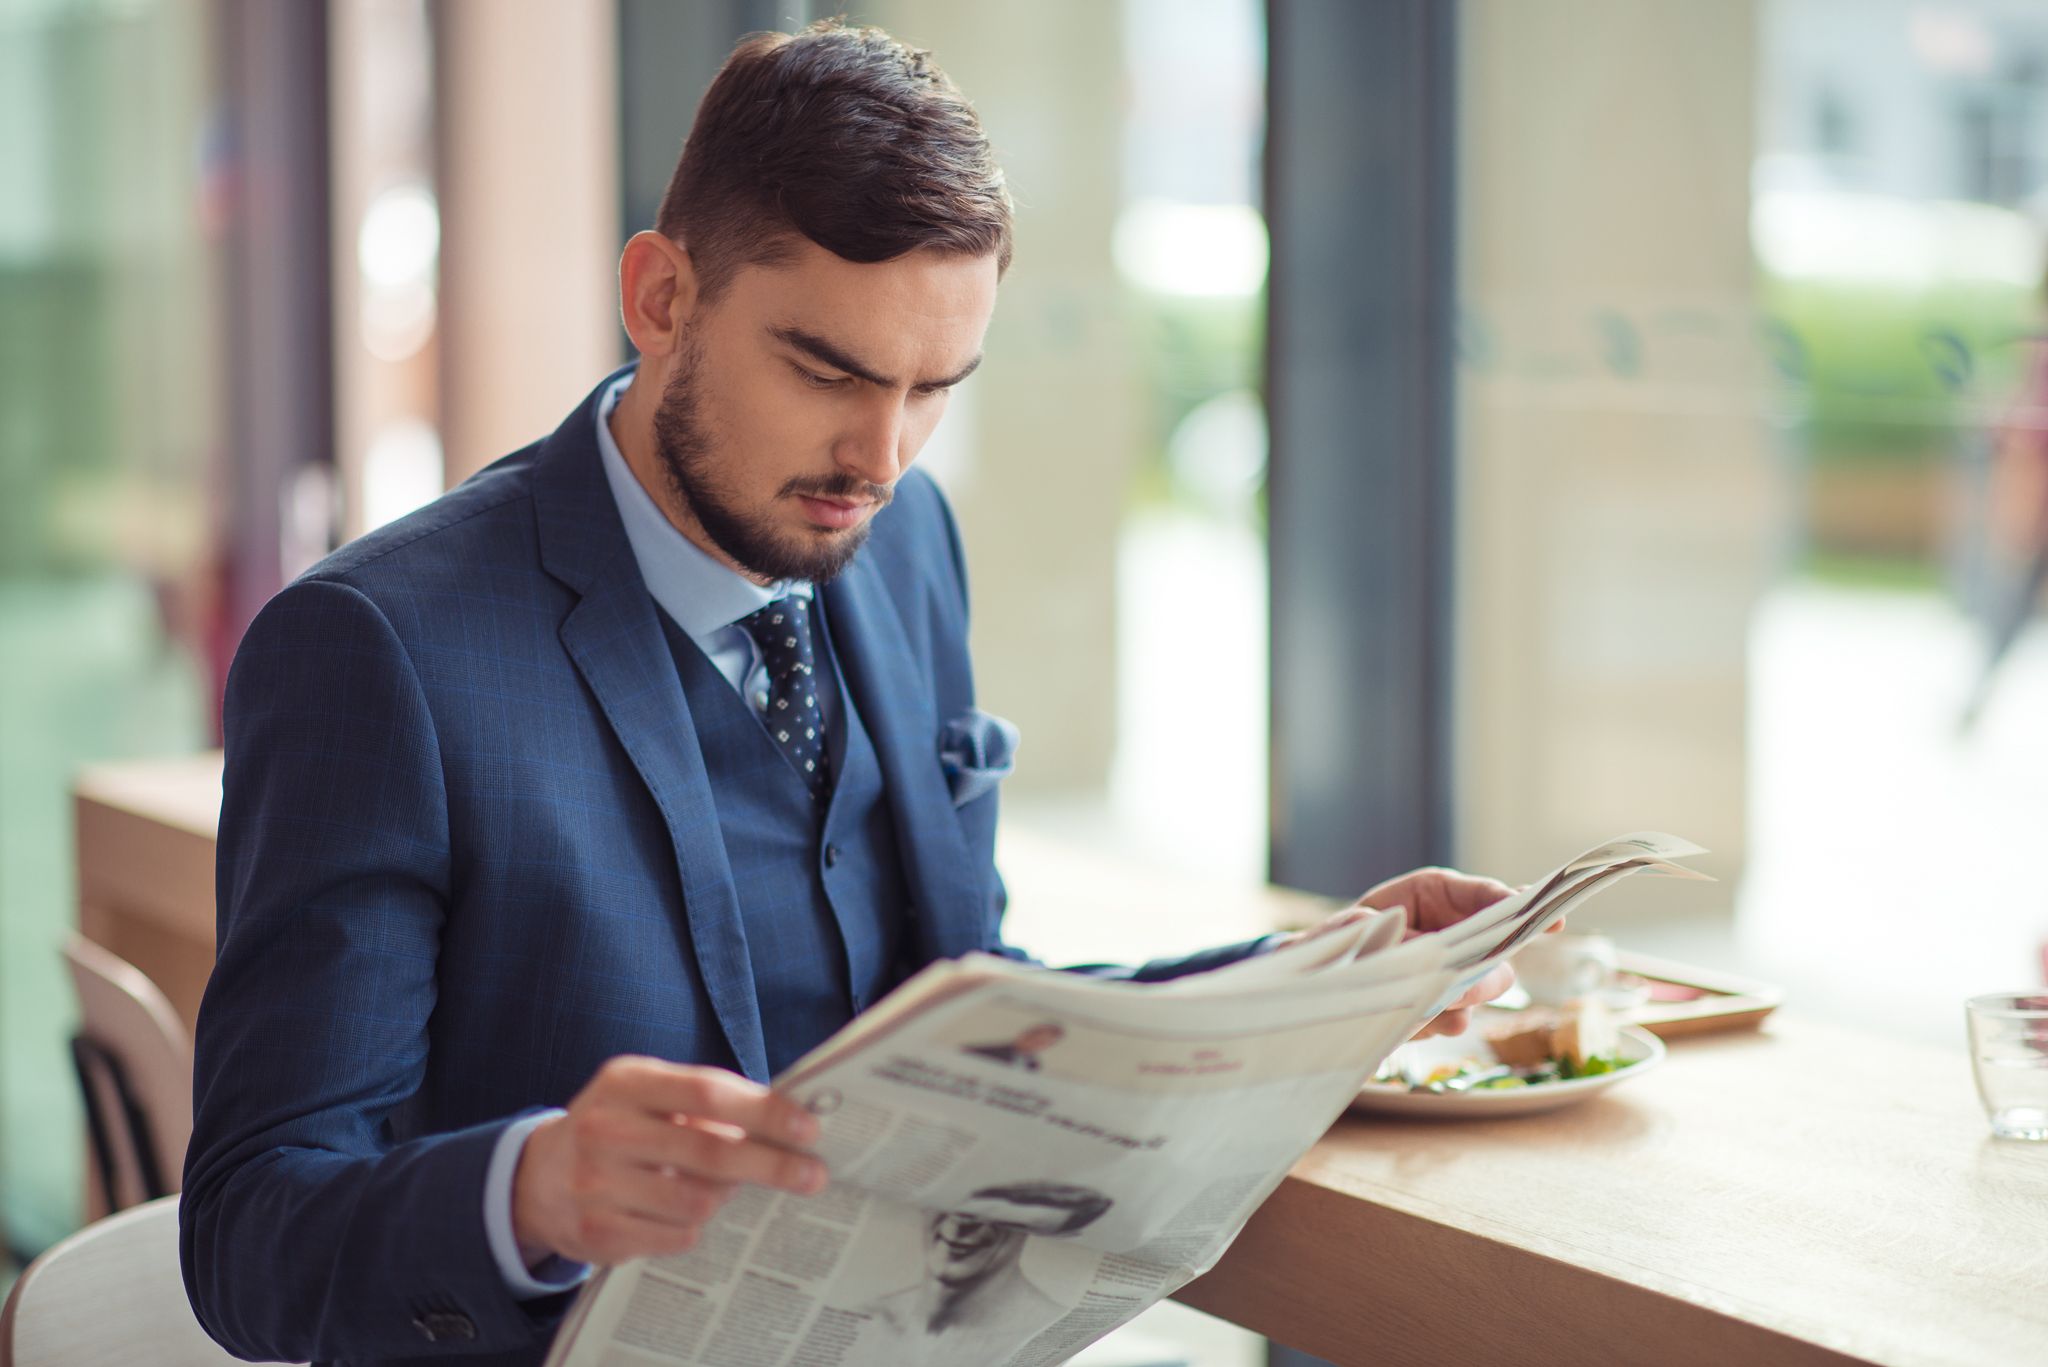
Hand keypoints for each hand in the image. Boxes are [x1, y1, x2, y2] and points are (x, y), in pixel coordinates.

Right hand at [512, 1055, 824, 1266]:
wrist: (539, 1178)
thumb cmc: (621, 1127)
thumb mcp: (650, 1095)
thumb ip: (709, 1100)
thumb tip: (789, 1123)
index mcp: (626, 1081)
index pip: (708, 1092)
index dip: (764, 1111)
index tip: (809, 1128)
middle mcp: (605, 1128)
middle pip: (709, 1152)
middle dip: (772, 1165)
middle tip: (814, 1175)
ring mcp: (595, 1184)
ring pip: (697, 1202)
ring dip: (725, 1198)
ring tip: (724, 1188)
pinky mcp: (596, 1232)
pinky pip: (676, 1236)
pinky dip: (694, 1227)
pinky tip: (684, 1213)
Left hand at [1353, 865, 1548, 1038]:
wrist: (1322, 980)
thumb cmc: (1342, 938)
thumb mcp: (1355, 924)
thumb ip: (1383, 932)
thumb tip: (1408, 946)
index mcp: (1436, 896)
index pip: (1487, 897)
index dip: (1518, 907)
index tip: (1552, 921)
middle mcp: (1453, 934)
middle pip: (1496, 954)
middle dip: (1486, 973)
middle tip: (1465, 988)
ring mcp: (1451, 974)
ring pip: (1478, 993)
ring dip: (1456, 1004)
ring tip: (1424, 1008)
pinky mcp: (1439, 1009)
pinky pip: (1450, 1020)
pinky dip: (1432, 1024)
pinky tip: (1405, 1020)